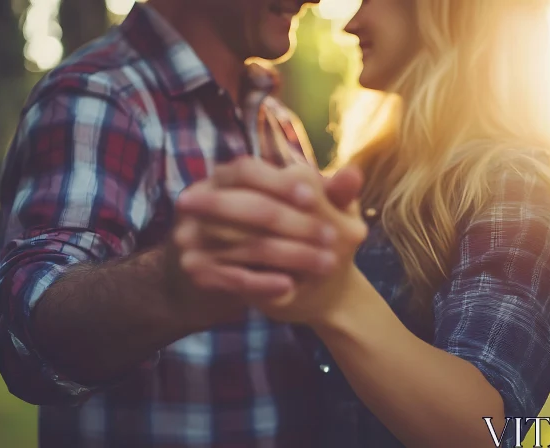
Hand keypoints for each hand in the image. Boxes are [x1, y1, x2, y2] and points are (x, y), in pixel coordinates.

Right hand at [165, 157, 358, 327]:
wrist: (238, 277)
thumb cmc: (281, 231)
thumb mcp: (308, 211)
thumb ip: (330, 194)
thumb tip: (355, 174)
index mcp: (226, 177)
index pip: (246, 171)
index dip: (278, 183)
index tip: (312, 197)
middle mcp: (203, 201)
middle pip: (250, 208)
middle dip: (296, 224)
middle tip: (333, 238)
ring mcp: (194, 236)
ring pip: (248, 245)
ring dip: (291, 255)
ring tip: (326, 264)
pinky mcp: (197, 270)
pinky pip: (233, 276)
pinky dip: (262, 282)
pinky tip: (288, 286)